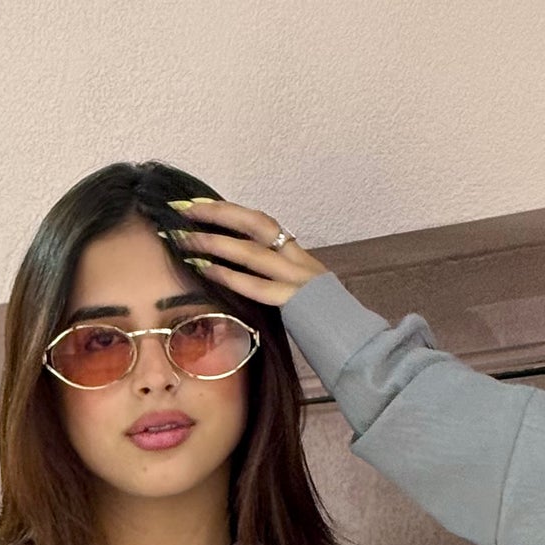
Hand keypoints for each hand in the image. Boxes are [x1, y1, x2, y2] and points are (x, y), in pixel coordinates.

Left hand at [161, 196, 326, 307]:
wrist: (359, 341)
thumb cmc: (324, 323)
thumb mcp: (301, 292)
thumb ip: (275, 279)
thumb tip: (241, 273)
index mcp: (299, 255)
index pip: (262, 223)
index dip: (229, 210)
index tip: (199, 203)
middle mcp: (299, 260)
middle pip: (257, 224)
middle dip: (220, 213)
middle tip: (185, 209)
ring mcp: (298, 280)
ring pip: (253, 252)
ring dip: (216, 243)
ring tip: (186, 239)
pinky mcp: (295, 302)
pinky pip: (258, 285)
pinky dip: (230, 275)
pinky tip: (207, 269)